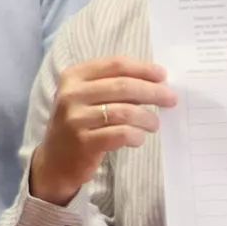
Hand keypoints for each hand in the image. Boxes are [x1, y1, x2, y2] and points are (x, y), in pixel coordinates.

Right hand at [28, 55, 175, 205]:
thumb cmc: (79, 123)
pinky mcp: (83, 142)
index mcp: (74, 76)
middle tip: (171, 99)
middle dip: (153, 92)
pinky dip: (136, 135)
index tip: (163, 75)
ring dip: (147, 118)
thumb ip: (112, 85)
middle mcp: (72, 94)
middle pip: (123, 86)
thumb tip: (154, 82)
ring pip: (124, 112)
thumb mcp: (86, 97)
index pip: (115, 64)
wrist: (55, 160)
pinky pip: (120, 134)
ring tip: (154, 124)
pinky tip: (139, 138)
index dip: (143, 68)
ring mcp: (75, 119)